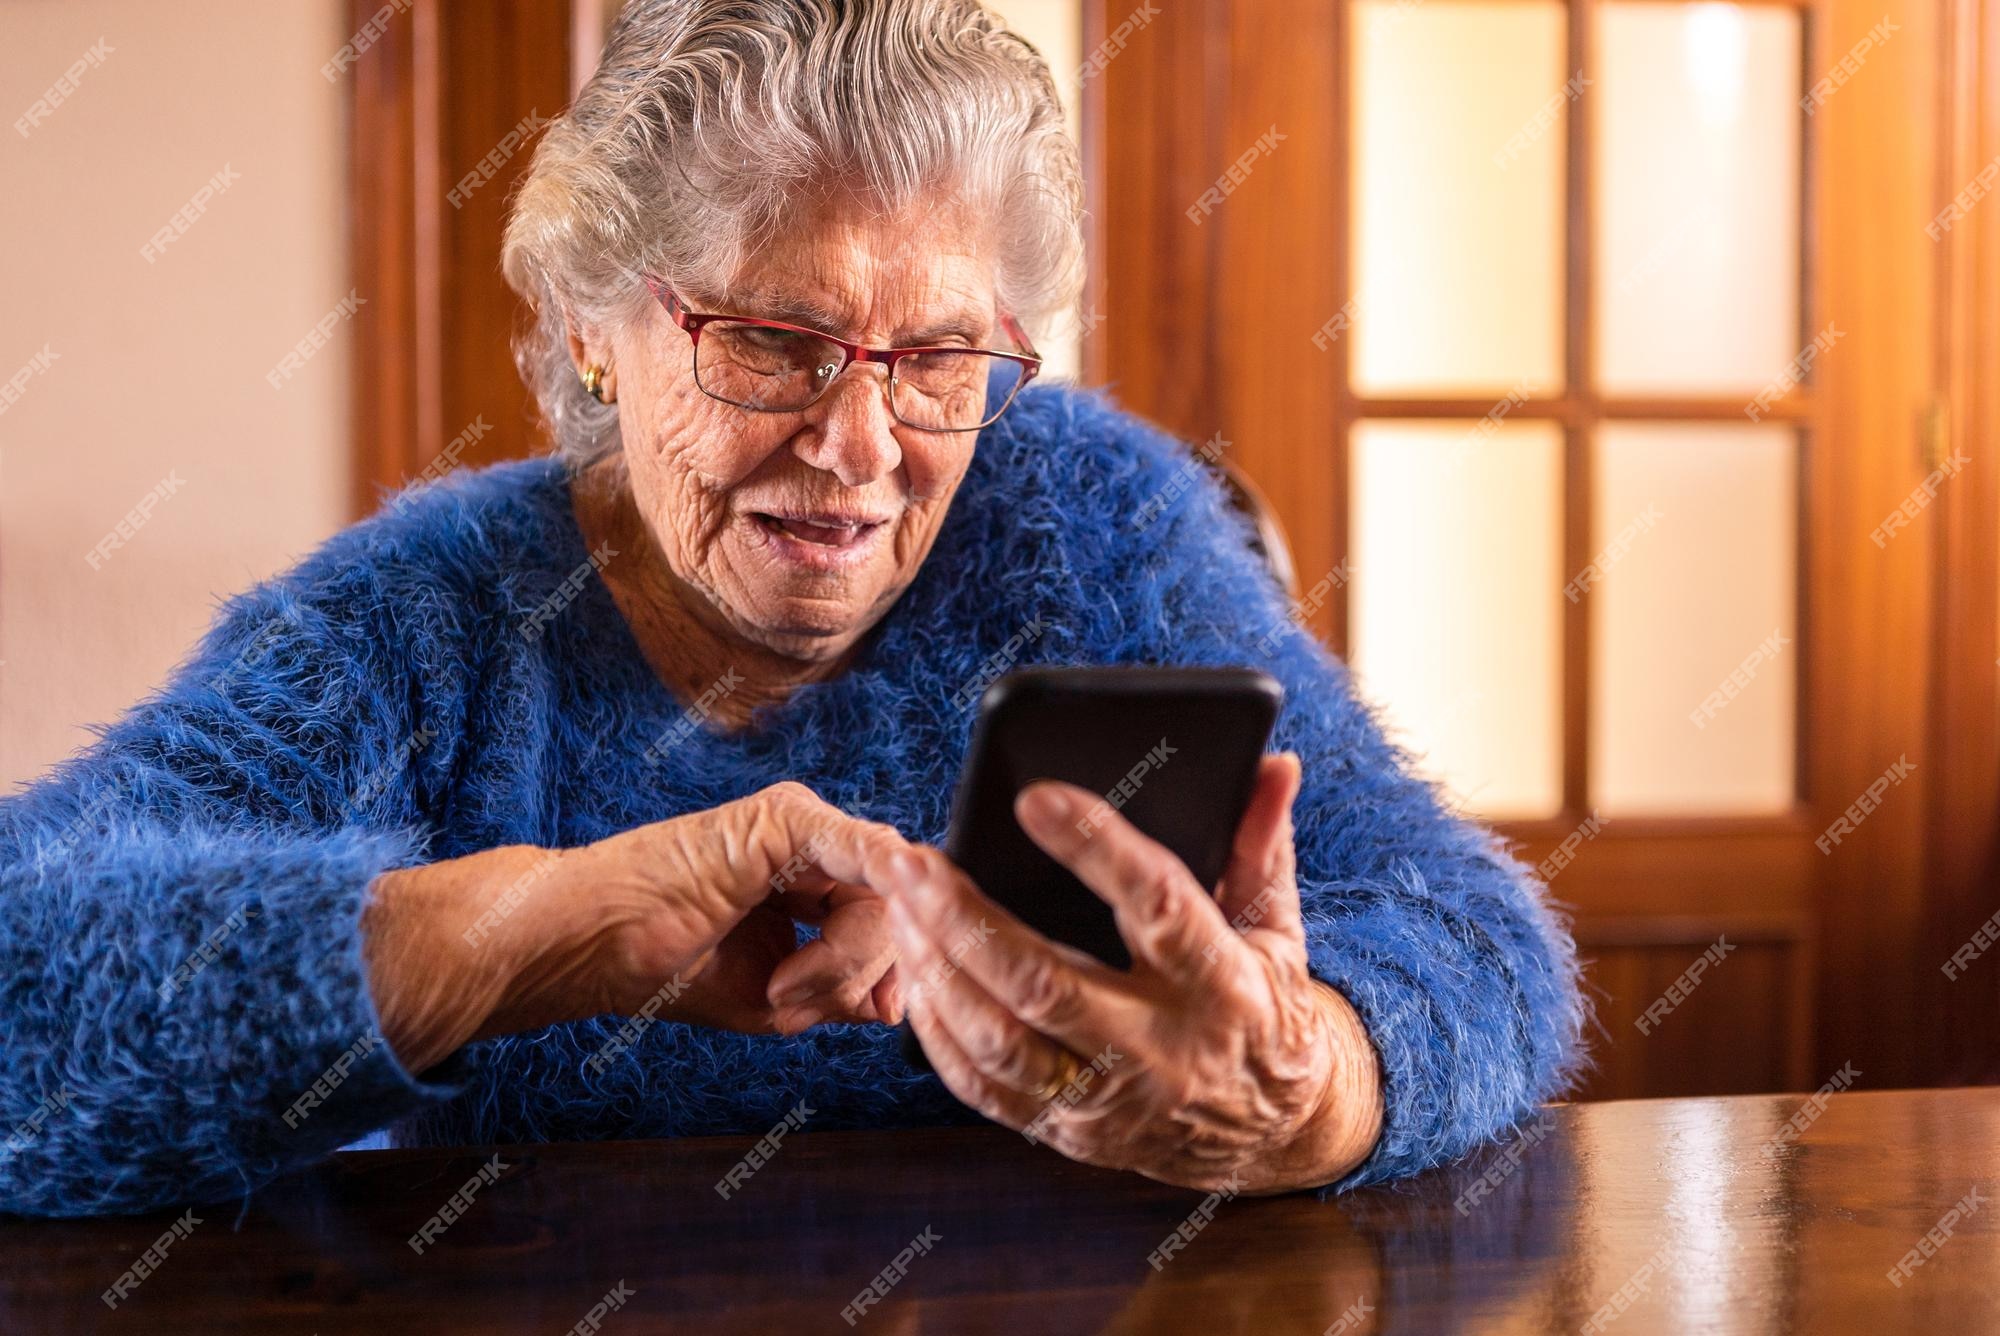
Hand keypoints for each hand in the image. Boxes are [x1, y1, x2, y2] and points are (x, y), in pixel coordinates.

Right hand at [363, 782, 910, 1072]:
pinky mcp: (785, 816)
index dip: (897, 969)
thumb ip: (847, 990)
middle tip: (792, 998)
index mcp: (818, 885)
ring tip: (776, 983)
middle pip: (899, 908)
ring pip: (883, 893)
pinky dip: (876, 883)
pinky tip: (858, 910)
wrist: (593, 943)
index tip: (876, 1011)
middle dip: (865, 968)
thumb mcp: (778, 998)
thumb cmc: (668, 969)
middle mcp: (818, 849)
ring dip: (840, 956)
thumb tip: (901, 1000)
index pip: (895, 923)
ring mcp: (804, 827)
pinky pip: (860, 847)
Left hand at [881, 754, 1382, 1194]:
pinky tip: (914, 971)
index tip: (1035, 796)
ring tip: (899, 904)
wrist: (1269, 1133)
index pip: (1159, 905)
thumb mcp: (1276, 926)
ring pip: (1000, 1039)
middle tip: (912, 860)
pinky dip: (939, 1029)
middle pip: (1046, 984)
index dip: (1097, 848)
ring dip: (937, 968)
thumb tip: (1272, 762)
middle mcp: (1163, 1050)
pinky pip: (984, 1087)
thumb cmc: (1262, 1004)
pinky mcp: (1070, 1131)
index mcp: (1224, 986)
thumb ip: (1259, 844)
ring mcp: (1109, 1100)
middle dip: (966, 918)